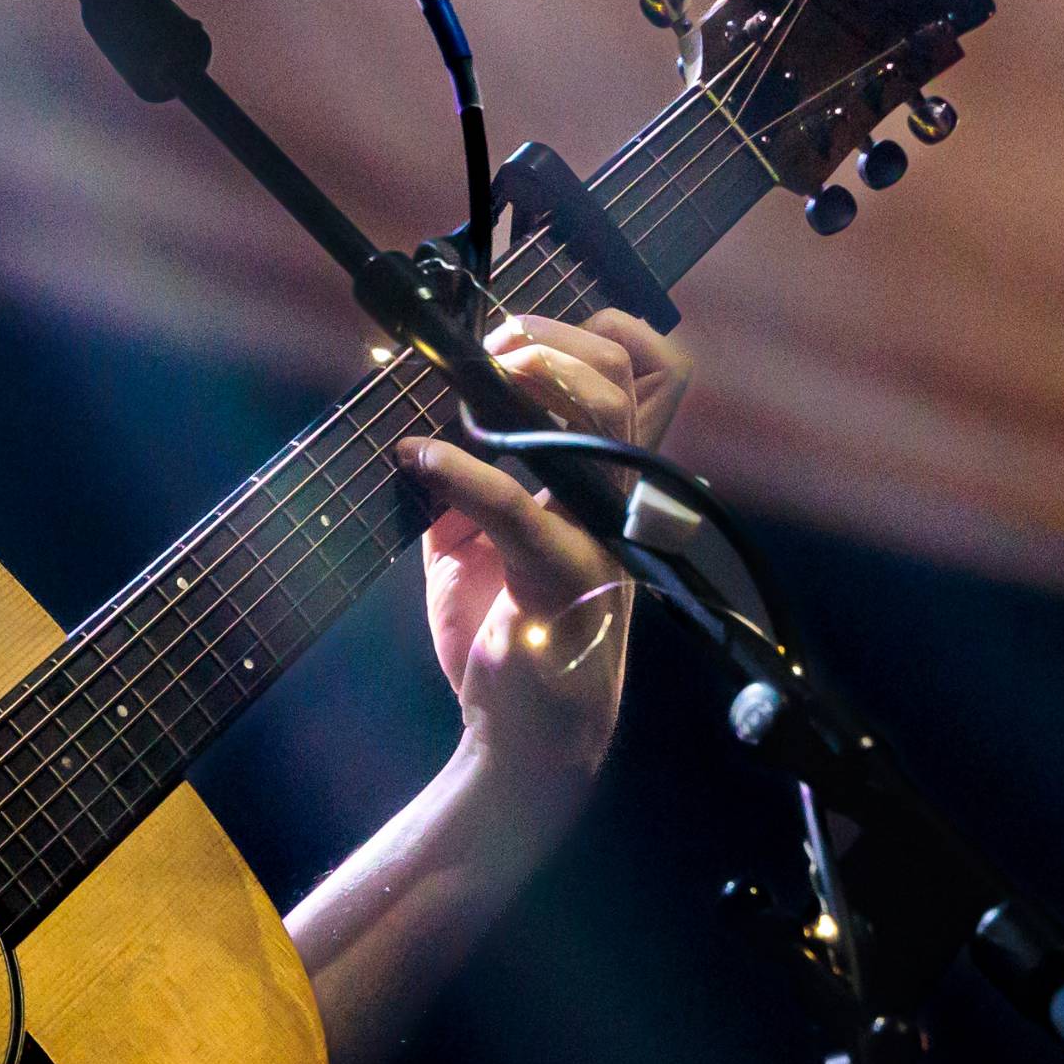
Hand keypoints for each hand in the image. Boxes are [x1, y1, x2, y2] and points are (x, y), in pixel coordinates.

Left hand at [405, 304, 688, 789]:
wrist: (519, 731)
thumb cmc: (503, 627)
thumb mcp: (472, 532)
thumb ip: (461, 468)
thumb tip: (416, 409)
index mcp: (604, 477)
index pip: (647, 373)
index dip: (596, 333)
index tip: (518, 338)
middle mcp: (617, 495)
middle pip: (626, 375)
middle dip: (549, 342)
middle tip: (488, 357)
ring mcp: (600, 530)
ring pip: (605, 415)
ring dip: (529, 380)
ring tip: (466, 393)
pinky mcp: (562, 573)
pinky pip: (517, 505)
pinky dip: (460, 472)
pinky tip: (417, 458)